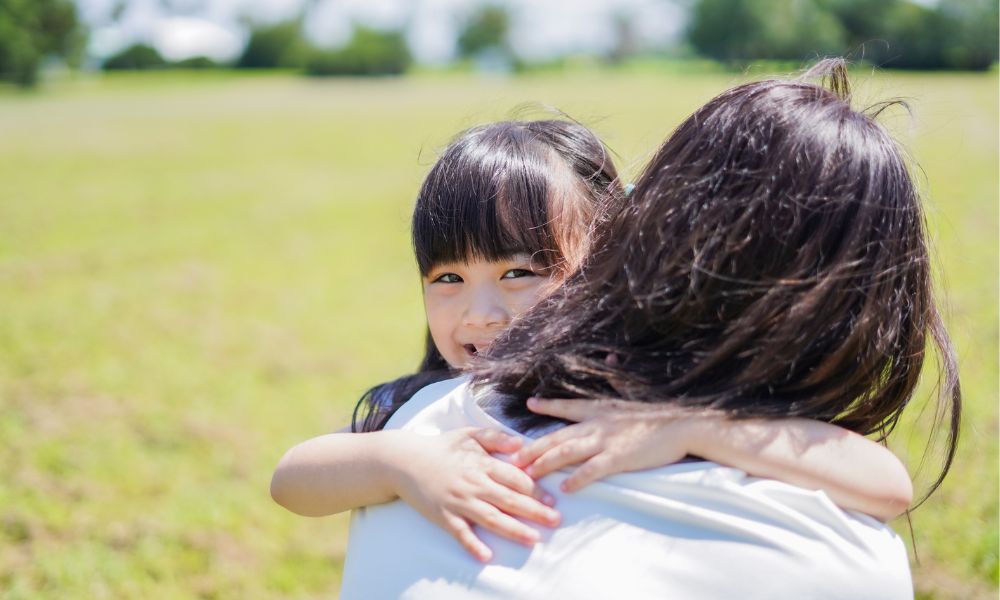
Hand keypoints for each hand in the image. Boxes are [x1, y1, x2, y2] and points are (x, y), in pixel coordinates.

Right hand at [389, 428, 560, 562]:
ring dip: (513, 530)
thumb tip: (520, 443)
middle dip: (534, 511)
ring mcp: (458, 501)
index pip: (515, 478)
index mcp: (481, 463)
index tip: (552, 499)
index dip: (536, 489)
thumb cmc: (441, 447)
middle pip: (509, 499)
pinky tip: (487, 555)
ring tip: (533, 539)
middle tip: (555, 521)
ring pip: (490, 518)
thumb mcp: (469, 434)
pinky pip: (460, 533)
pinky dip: (472, 545)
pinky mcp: (443, 515)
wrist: (404, 460)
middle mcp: (473, 483)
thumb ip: (495, 437)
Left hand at [511, 398, 718, 491]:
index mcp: (600, 408)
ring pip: (567, 452)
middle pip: (557, 436)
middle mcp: (597, 423)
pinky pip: (591, 470)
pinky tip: (564, 488)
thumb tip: (612, 356)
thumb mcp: (635, 393)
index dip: (548, 406)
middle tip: (514, 457)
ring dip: (544, 464)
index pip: (567, 407)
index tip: (530, 404)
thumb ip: (619, 380)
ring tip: (528, 474)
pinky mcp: (618, 458)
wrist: (683, 424)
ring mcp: (606, 441)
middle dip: (533, 447)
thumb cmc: (661, 413)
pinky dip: (577, 479)